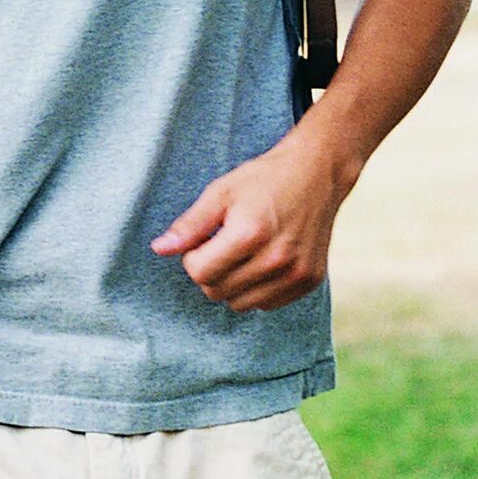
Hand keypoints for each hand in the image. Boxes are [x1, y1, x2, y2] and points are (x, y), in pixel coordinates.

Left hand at [152, 135, 344, 311]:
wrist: (318, 173)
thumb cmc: (264, 180)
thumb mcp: (220, 192)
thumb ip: (189, 225)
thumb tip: (159, 250)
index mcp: (250, 234)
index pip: (199, 272)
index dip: (192, 257)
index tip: (205, 240)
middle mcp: (277, 258)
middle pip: (216, 291)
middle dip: (210, 271)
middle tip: (224, 244)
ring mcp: (297, 273)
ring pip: (240, 304)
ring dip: (232, 284)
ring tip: (243, 254)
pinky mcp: (310, 281)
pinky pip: (267, 305)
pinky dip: (257, 290)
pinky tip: (263, 262)